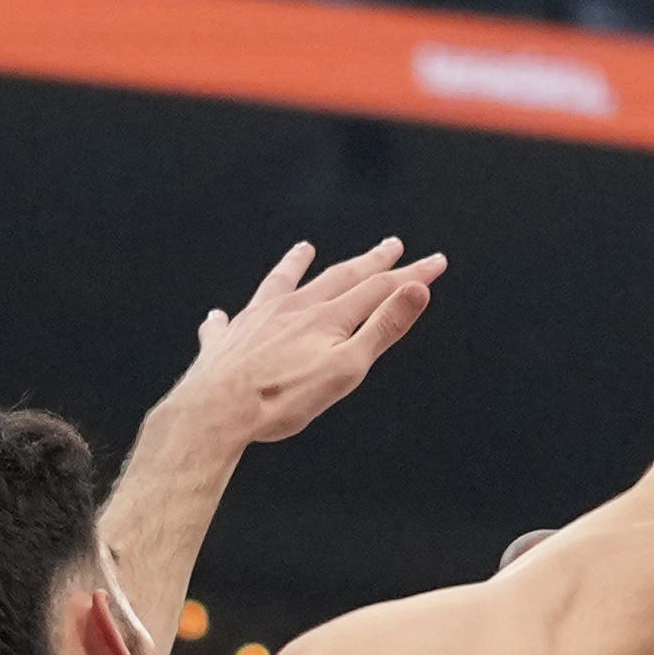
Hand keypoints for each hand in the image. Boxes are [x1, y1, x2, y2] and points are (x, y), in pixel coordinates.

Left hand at [154, 237, 443, 453]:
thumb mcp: (347, 367)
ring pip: (281, 284)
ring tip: (304, 248)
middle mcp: (293, 308)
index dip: (410, 275)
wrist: (219, 409)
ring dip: (295, 265)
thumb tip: (416, 290)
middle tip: (390, 245)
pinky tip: (219, 315)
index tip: (434, 262)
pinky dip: (226, 318)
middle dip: (369, 262)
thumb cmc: (284, 397)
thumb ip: (382, 327)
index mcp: (327, 317)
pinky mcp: (227, 342)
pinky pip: (227, 324)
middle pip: (337, 277)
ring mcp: (258, 320)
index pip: (378, 287)